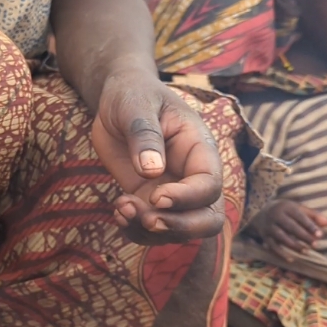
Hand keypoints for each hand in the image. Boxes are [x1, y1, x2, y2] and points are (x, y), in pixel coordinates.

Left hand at [91, 69, 223, 242]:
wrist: (116, 99)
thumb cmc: (133, 95)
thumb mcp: (137, 106)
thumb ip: (145, 135)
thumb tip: (152, 171)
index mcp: (199, 148)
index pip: (210, 184)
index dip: (188, 197)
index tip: (157, 197)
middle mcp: (192, 175)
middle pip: (208, 218)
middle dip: (180, 227)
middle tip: (147, 220)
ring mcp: (172, 191)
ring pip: (179, 230)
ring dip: (151, 231)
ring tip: (121, 208)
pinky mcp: (149, 200)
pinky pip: (151, 228)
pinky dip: (135, 230)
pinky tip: (118, 212)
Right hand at [252, 198, 326, 262]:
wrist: (262, 214)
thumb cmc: (286, 212)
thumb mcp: (298, 209)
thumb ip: (313, 215)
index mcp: (286, 206)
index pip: (300, 216)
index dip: (310, 226)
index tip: (320, 235)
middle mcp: (276, 215)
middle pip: (291, 227)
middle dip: (304, 237)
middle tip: (316, 245)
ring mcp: (269, 226)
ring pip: (282, 237)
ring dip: (294, 245)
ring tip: (306, 252)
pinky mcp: (264, 236)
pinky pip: (272, 246)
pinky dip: (281, 253)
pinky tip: (291, 259)